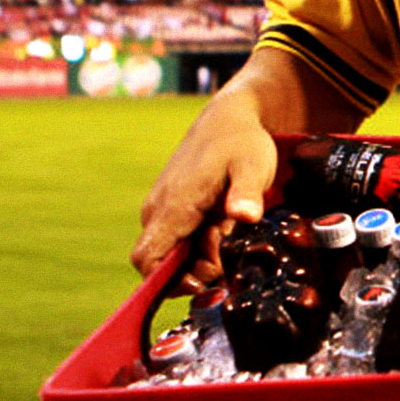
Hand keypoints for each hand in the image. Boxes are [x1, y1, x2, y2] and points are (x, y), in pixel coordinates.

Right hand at [132, 94, 277, 286]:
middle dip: (199, 267)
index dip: (171, 281)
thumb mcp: (253, 165)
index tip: (208, 274)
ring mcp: (162, 210)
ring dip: (203, 253)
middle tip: (230, 238)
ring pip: (174, 254)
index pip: (146, 261)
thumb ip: (247, 193)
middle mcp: (158, 211)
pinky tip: (223, 223)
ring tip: (228, 225)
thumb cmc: (241, 142)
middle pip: (166, 265)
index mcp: (173, 206)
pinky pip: (179, 241)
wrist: (228, 119)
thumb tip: (245, 216)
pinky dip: (202, 242)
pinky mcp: (171, 210)